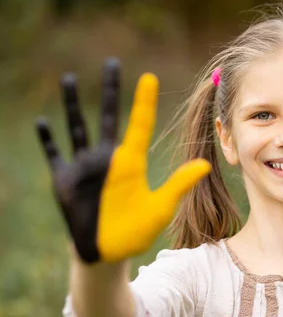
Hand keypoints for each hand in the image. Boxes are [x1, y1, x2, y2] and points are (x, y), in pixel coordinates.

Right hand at [37, 59, 210, 262]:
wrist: (109, 253)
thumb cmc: (137, 231)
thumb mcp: (161, 207)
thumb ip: (178, 185)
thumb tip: (205, 166)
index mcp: (131, 163)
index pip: (138, 125)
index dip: (143, 102)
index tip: (148, 76)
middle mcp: (108, 159)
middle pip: (107, 116)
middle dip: (108, 90)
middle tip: (112, 62)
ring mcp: (85, 167)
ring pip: (77, 127)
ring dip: (71, 105)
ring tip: (69, 78)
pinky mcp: (66, 180)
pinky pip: (54, 154)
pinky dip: (47, 139)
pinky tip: (42, 122)